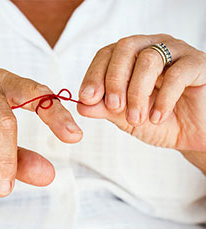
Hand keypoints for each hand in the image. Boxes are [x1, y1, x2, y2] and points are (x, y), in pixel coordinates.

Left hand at [78, 34, 205, 172]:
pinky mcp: (198, 64)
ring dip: (137, 93)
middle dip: (114, 80)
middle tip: (114, 108)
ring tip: (136, 119)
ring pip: (148, 60)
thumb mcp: (124, 117)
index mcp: (131, 57)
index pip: (106, 54)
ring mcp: (176, 53)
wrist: (191, 134)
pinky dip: (163, 99)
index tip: (87, 98)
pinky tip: (157, 117)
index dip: (94, 75)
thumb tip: (81, 104)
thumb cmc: (158, 121)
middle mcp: (151, 48)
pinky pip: (177, 74)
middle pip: (125, 48)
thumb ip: (104, 109)